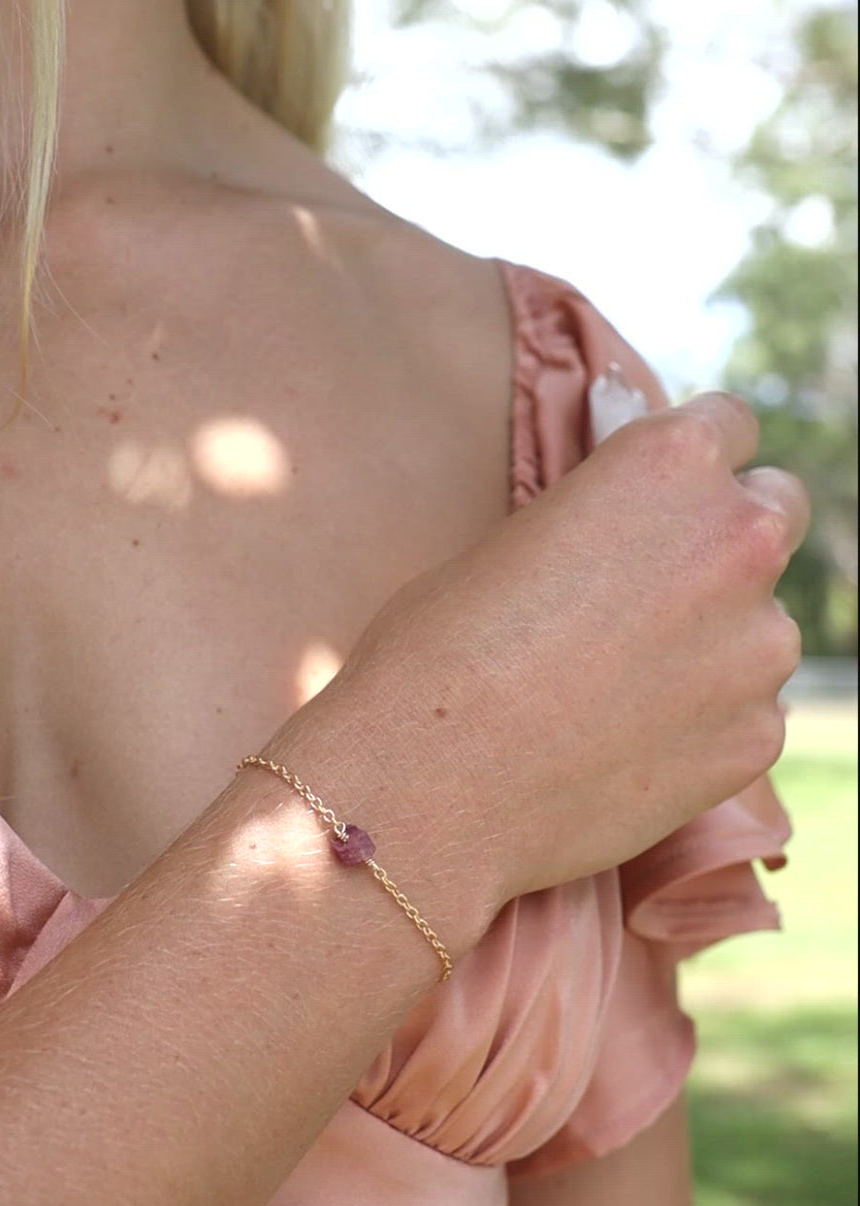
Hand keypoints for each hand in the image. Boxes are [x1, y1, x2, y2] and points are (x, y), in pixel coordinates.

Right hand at [267, 393, 808, 935]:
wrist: (431, 780)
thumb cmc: (438, 648)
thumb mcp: (515, 541)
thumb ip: (601, 524)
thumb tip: (626, 543)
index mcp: (670, 463)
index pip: (730, 425)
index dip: (692, 464)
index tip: (669, 497)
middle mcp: (738, 540)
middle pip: (774, 509)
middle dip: (726, 537)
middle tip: (658, 584)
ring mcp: (760, 646)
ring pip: (762, 623)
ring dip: (716, 638)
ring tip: (620, 686)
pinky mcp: (758, 736)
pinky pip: (748, 709)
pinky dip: (705, 719)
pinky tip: (626, 742)